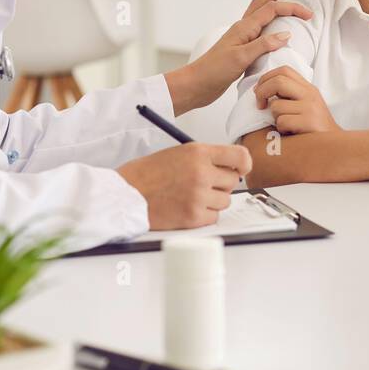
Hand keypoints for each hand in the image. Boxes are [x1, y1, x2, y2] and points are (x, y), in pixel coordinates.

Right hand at [117, 143, 251, 229]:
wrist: (124, 194)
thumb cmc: (146, 174)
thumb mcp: (177, 154)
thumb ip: (204, 158)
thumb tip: (229, 167)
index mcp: (198, 152)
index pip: (240, 156)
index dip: (244, 164)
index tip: (241, 169)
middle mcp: (202, 172)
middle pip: (233, 181)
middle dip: (221, 184)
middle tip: (203, 185)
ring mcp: (198, 195)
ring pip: (225, 201)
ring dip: (213, 200)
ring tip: (191, 196)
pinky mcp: (193, 216)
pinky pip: (214, 217)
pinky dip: (204, 215)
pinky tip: (186, 207)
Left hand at [165, 0, 313, 115]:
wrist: (198, 84)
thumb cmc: (216, 71)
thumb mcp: (241, 58)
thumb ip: (263, 45)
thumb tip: (286, 34)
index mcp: (244, 27)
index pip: (272, 9)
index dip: (292, 8)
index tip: (309, 15)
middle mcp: (242, 27)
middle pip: (263, 1)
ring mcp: (241, 36)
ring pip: (258, 10)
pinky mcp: (240, 46)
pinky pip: (257, 24)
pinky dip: (266, 16)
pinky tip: (268, 22)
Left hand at [253, 65, 340, 134]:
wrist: (334, 146)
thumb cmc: (313, 128)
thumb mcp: (305, 105)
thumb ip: (289, 95)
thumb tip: (261, 89)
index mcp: (308, 88)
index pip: (284, 70)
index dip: (266, 78)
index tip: (259, 91)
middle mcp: (310, 94)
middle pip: (278, 82)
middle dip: (261, 93)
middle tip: (260, 106)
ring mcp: (311, 107)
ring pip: (276, 106)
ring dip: (275, 118)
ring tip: (285, 125)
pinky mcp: (309, 122)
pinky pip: (282, 121)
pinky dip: (281, 129)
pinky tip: (291, 133)